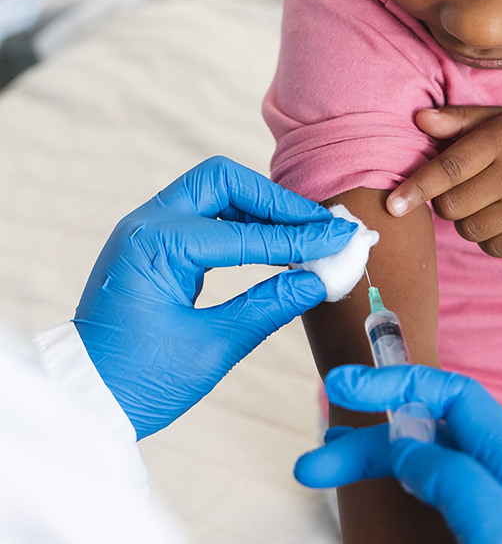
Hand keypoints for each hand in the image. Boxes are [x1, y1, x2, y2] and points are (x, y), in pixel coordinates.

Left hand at [74, 156, 356, 438]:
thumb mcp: (210, 348)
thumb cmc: (137, 382)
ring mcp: (147, 229)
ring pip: (216, 191)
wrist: (83, 399)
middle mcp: (147, 224)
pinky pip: (206, 214)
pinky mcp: (154, 242)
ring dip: (263, 208)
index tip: (340, 239)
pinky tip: (273, 244)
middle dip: (277, 202)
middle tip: (320, 226)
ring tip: (305, 233)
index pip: (246, 233)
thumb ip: (268, 307)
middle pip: (225, 181)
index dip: (299, 239)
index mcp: (156, 246)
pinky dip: (243, 222)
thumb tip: (316, 281)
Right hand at [295, 365, 501, 543]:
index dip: (399, 382)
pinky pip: (415, 504)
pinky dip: (382, 495)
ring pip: (413, 470)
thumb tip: (408, 448)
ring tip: (319, 472)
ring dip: (365, 466)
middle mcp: (498, 482)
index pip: (454, 396)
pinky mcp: (459, 533)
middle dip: (367, 442)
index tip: (345, 386)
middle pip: (423, 438)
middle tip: (314, 463)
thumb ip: (460, 480)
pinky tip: (361, 504)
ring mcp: (480, 513)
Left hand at [386, 106, 501, 256]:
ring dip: (466, 220)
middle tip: (464, 188)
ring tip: (487, 200)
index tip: (392, 205)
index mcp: (500, 140)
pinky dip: (488, 237)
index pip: (448, 169)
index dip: (416, 188)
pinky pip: (491, 248)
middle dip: (445, 202)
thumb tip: (418, 118)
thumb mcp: (494, 120)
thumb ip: (455, 120)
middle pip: (452, 206)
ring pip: (468, 230)